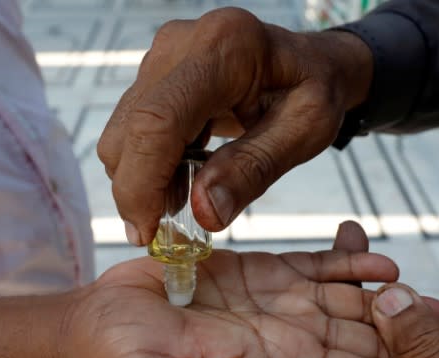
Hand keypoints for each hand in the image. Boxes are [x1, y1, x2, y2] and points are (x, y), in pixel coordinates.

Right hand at [61, 248, 418, 357]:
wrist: (99, 319)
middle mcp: (281, 338)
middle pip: (358, 339)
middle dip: (407, 337)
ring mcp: (272, 304)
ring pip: (343, 302)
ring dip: (388, 299)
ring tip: (432, 294)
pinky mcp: (257, 272)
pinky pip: (312, 269)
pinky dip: (347, 265)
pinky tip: (380, 262)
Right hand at [97, 7, 372, 243]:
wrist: (309, 61)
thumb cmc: (315, 91)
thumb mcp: (304, 133)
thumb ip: (254, 170)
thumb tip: (203, 213)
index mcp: (226, 51)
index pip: (158, 120)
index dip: (142, 182)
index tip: (146, 232)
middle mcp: (182, 44)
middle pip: (130, 129)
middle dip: (138, 189)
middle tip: (169, 227)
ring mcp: (162, 55)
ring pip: (124, 132)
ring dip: (144, 177)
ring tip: (189, 194)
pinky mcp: (153, 72)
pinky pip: (132, 128)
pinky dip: (148, 163)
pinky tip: (185, 174)